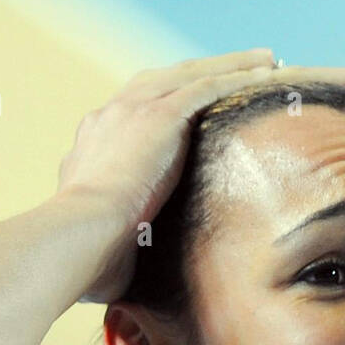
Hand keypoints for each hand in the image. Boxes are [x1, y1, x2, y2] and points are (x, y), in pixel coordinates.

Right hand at [56, 49, 281, 302]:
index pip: (131, 119)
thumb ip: (116, 250)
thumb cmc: (85, 261)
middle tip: (234, 72)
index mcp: (92, 149)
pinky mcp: (158, 116)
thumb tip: (121, 284)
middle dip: (199, 75)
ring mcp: (133, 112)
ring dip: (230, 65)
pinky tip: (268, 71)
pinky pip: (208, 85)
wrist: (76, 239)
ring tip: (266, 61)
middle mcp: (110, 118)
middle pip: (163, 83)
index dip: (161, 112)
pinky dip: (238, 75)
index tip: (186, 116)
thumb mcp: (100, 249)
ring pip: (191, 75)